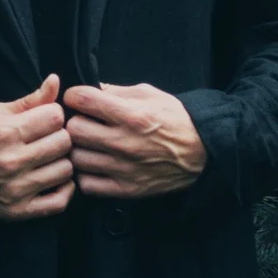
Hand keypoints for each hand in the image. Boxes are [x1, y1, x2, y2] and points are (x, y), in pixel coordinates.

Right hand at [0, 75, 74, 218]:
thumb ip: (29, 100)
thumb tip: (55, 81)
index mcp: (5, 132)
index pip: (55, 116)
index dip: (53, 115)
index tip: (44, 120)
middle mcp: (11, 161)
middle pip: (64, 142)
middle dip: (59, 137)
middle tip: (47, 139)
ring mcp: (16, 189)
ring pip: (66, 170)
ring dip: (61, 162)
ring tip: (48, 159)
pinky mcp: (18, 211)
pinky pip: (59, 202)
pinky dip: (64, 190)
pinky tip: (54, 179)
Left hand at [62, 81, 206, 198]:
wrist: (203, 152)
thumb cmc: (176, 120)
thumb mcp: (150, 94)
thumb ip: (117, 91)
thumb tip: (90, 89)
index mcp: (131, 115)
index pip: (82, 100)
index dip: (74, 96)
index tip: (77, 99)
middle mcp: (125, 142)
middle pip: (74, 130)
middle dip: (74, 122)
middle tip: (83, 122)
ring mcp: (124, 168)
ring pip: (77, 158)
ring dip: (79, 149)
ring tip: (88, 144)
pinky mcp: (126, 189)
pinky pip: (87, 184)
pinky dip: (86, 175)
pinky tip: (95, 165)